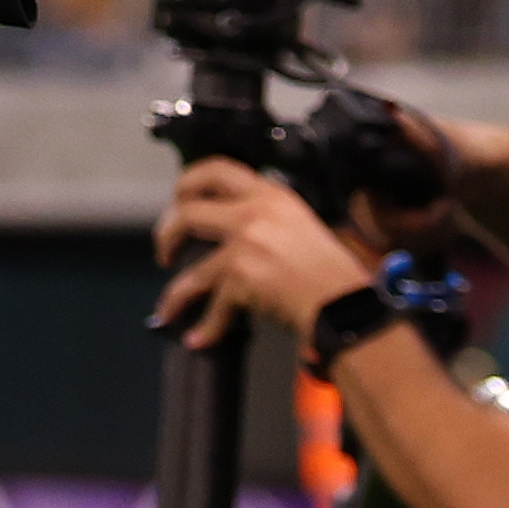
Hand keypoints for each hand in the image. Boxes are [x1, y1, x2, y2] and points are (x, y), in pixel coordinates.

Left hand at [154, 158, 378, 349]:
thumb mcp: (298, 222)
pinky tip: (199, 338)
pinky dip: (206, 326)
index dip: (187, 181)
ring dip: (175, 292)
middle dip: (166, 234)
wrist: (343, 299)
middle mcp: (253, 213)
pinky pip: (212, 305)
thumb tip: (227, 224)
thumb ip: (264, 215)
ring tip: (170, 305)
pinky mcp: (241, 277)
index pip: (217, 169)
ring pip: (191, 270)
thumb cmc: (328, 268)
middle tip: (166, 249)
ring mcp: (244, 245)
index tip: (178, 199)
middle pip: (187, 212)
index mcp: (269, 195)